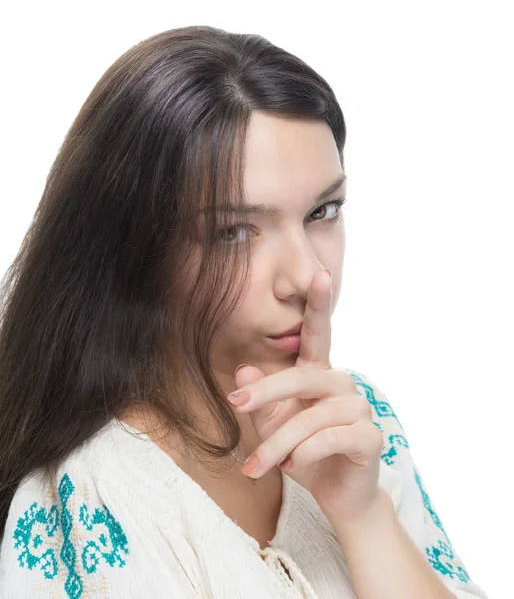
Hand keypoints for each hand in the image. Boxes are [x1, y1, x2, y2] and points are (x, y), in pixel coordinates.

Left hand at [227, 269, 384, 522]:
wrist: (336, 496)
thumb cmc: (304, 455)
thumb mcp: (273, 428)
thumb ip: (261, 400)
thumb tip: (243, 367)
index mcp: (319, 375)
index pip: (319, 335)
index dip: (320, 305)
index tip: (321, 273)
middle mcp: (342, 385)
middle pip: (302, 377)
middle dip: (266, 392)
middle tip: (235, 404)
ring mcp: (359, 410)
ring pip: (312, 416)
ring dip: (279, 442)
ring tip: (258, 466)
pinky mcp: (370, 437)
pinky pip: (333, 437)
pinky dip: (306, 453)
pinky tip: (292, 466)